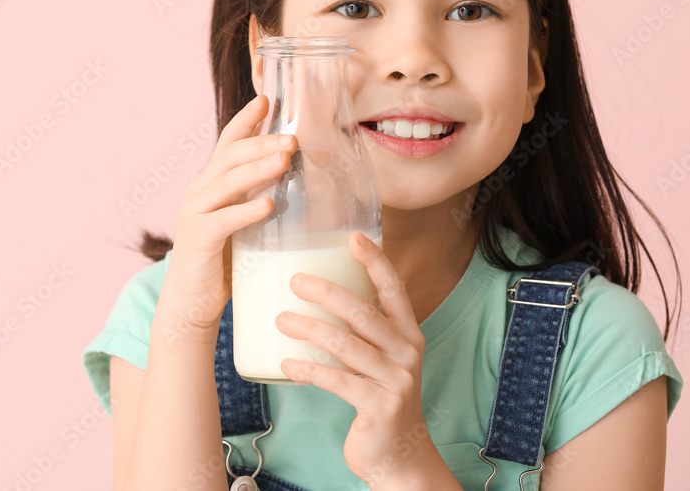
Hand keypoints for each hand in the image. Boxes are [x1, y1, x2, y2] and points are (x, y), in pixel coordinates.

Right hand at [163, 94, 297, 333]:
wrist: (191, 301)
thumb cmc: (223, 261)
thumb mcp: (241, 222)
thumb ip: (258, 198)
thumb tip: (298, 180)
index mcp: (211, 183)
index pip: (228, 142)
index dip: (247, 119)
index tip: (267, 98)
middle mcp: (199, 191)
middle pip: (230, 156)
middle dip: (262, 142)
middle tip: (293, 138)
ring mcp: (195, 212)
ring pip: (228, 182)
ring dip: (258, 168)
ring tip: (285, 159)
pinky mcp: (198, 238)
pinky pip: (224, 220)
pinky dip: (247, 211)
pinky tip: (269, 205)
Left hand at [275, 231, 436, 485]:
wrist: (398, 453)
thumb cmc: (379, 395)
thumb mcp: (380, 357)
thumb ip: (362, 329)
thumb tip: (318, 291)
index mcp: (408, 332)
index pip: (394, 288)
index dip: (375, 261)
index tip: (352, 237)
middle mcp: (407, 351)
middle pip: (364, 312)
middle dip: (327, 293)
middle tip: (294, 280)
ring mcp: (396, 379)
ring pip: (347, 345)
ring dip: (310, 329)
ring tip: (281, 320)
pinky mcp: (380, 406)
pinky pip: (338, 381)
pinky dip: (308, 370)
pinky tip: (285, 364)